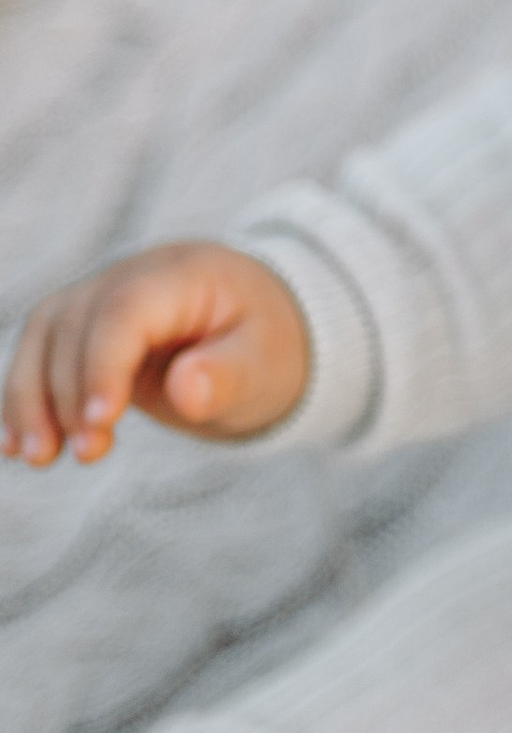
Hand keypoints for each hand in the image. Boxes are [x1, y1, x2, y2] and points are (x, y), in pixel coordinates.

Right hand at [3, 243, 309, 465]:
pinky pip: (40, 354)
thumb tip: (186, 390)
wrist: (258, 330)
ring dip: (31, 398)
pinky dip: (24, 397)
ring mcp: (101, 296)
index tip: (100, 422)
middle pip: (76, 325)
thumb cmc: (266, 345)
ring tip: (38, 458)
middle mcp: (131, 275)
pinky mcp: (83, 328)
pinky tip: (16, 446)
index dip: (104, 364)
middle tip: (86, 455)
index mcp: (183, 274)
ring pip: (44, 336)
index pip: (126, 312)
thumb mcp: (265, 364)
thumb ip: (228, 375)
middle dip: (68, 393)